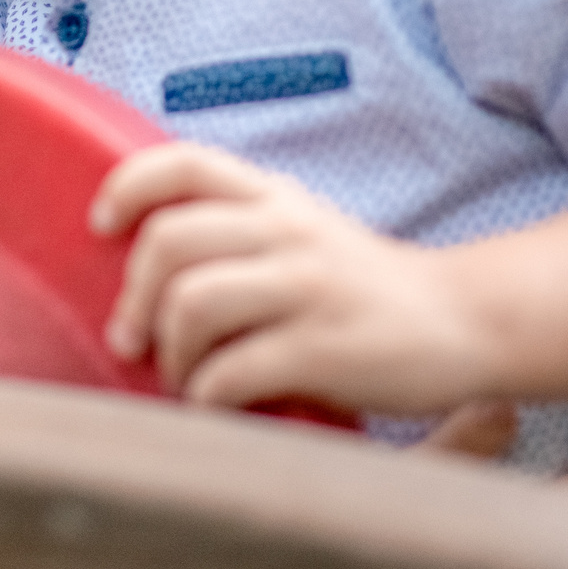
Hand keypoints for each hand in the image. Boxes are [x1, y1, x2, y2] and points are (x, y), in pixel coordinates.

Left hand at [91, 141, 494, 416]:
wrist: (466, 322)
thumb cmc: (365, 286)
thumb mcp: (305, 230)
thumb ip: (241, 227)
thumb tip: (149, 256)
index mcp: (276, 197)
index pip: (184, 162)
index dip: (128, 187)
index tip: (100, 227)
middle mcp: (288, 230)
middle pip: (169, 240)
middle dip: (133, 298)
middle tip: (131, 339)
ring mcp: (308, 287)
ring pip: (192, 303)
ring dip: (170, 353)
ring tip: (183, 378)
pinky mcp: (325, 347)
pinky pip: (233, 372)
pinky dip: (207, 397)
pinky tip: (219, 406)